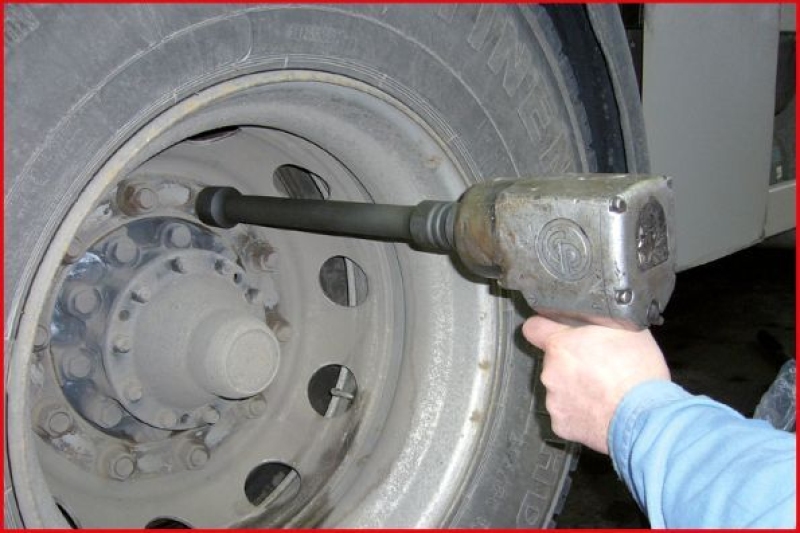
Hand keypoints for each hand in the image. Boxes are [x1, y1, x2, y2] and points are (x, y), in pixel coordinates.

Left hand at [522, 316, 670, 453]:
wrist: (646, 418)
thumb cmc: (638, 373)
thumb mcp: (624, 328)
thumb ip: (597, 320)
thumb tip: (592, 315)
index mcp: (560, 345)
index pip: (533, 327)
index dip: (544, 327)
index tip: (554, 331)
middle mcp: (550, 372)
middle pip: (554, 361)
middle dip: (571, 362)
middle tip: (599, 366)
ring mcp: (554, 401)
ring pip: (560, 388)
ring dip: (576, 387)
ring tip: (605, 391)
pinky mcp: (561, 425)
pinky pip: (567, 413)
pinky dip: (580, 412)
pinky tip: (601, 409)